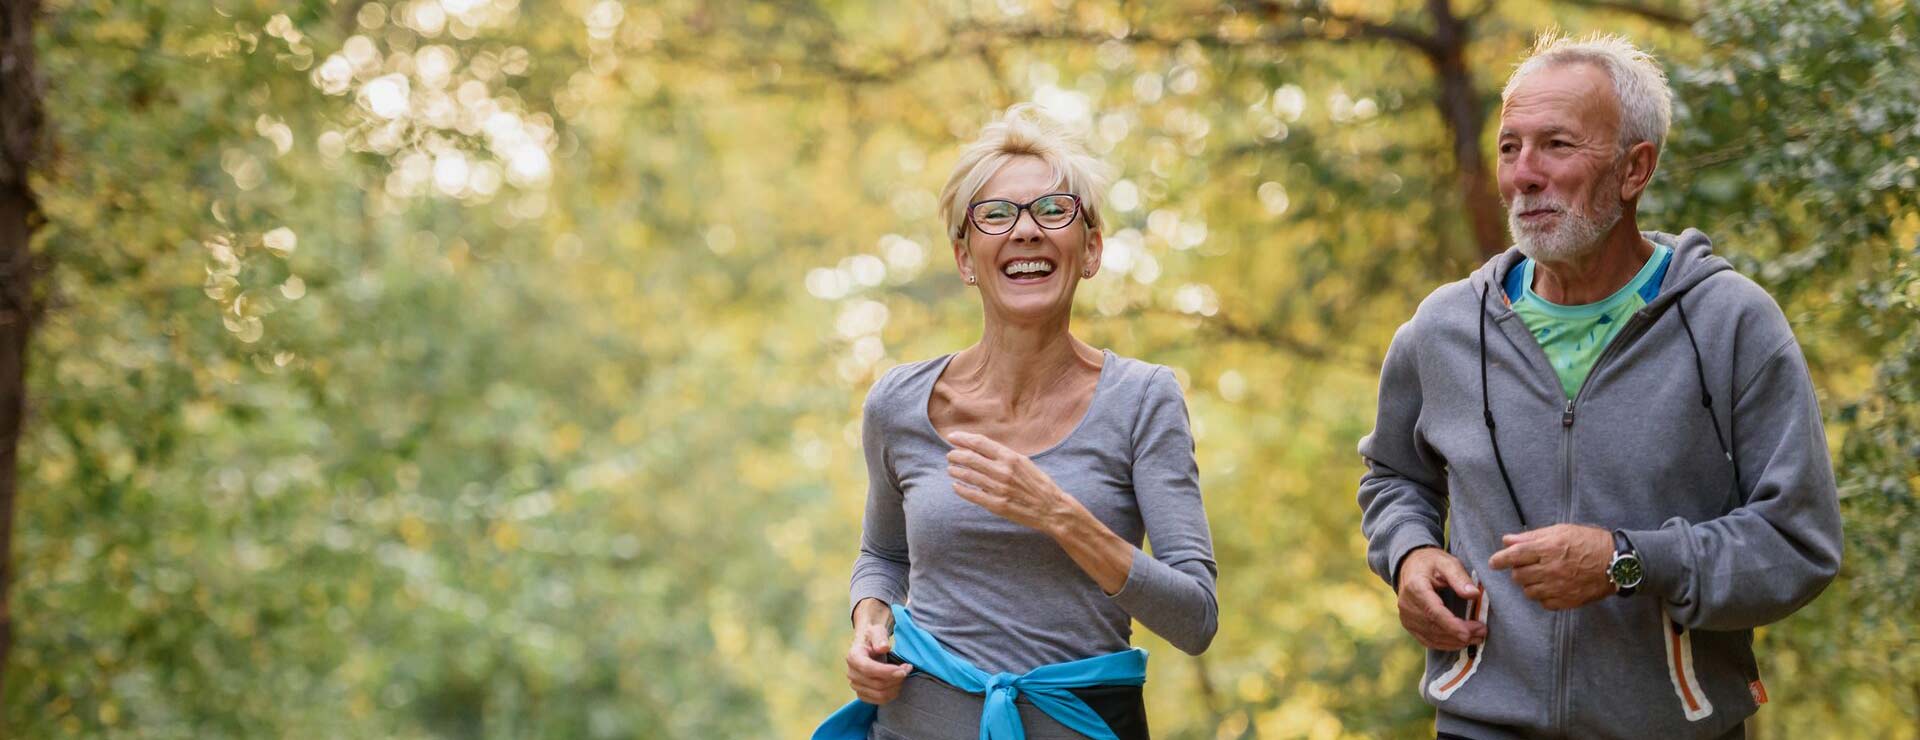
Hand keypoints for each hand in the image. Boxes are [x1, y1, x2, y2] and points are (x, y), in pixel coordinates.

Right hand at [845, 600, 910, 703]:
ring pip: (880, 694)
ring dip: (896, 686)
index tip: (904, 670)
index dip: (887, 672)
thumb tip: (883, 647)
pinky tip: (897, 683)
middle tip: (908, 668)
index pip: (869, 669)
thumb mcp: (877, 631)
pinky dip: (892, 693)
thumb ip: (880, 638)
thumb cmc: (873, 637)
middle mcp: (851, 673)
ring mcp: (855, 685)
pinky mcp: (862, 694)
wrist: (868, 645)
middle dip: (896, 678)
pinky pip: (879, 700)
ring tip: (903, 675)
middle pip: (877, 684)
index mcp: (853, 657)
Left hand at [945, 431, 1078, 533]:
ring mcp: (999, 488)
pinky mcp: (997, 505)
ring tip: (950, 469)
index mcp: (1010, 457)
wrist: (1051, 508)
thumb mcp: (1024, 462)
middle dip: (956, 455)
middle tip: (950, 455)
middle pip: (970, 458)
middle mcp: (1003, 471)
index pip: (980, 443)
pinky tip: (956, 486)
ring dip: (956, 471)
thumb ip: (1004, 455)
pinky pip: (972, 495)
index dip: (963, 439)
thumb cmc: (1038, 484)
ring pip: (968, 476)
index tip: (952, 437)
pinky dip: (961, 489)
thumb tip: (981, 448)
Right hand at [1396, 547, 1486, 650]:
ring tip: (1476, 638)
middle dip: (1459, 634)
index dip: (1452, 625)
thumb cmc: (1431, 563)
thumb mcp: (1447, 563)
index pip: (1433, 611)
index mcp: (1415, 587)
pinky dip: (1445, 644)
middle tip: (1482, 632)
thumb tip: (1474, 594)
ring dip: (1455, 641)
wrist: (1409, 566)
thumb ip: (1460, 577)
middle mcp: (1407, 604)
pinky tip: (1461, 642)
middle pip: (1434, 626)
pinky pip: (1427, 640)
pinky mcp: (1409, 625)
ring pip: (1431, 637)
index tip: (1470, 633)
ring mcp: (1406, 617)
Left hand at [1488, 524, 1615, 609]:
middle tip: (1526, 567)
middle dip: (1517, 571)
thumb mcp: (1560, 531)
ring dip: (1529, 584)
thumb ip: (1532, 537)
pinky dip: (1543, 597)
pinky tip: (1551, 588)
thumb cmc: (1588, 542)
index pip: (1514, 555)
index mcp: (1548, 548)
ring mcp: (1559, 587)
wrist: (1616, 563)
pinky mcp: (1567, 601)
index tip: (1493, 563)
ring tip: (1541, 577)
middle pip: (1518, 576)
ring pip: (1529, 592)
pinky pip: (1544, 603)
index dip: (1500, 559)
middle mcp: (1551, 569)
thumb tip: (1507, 540)